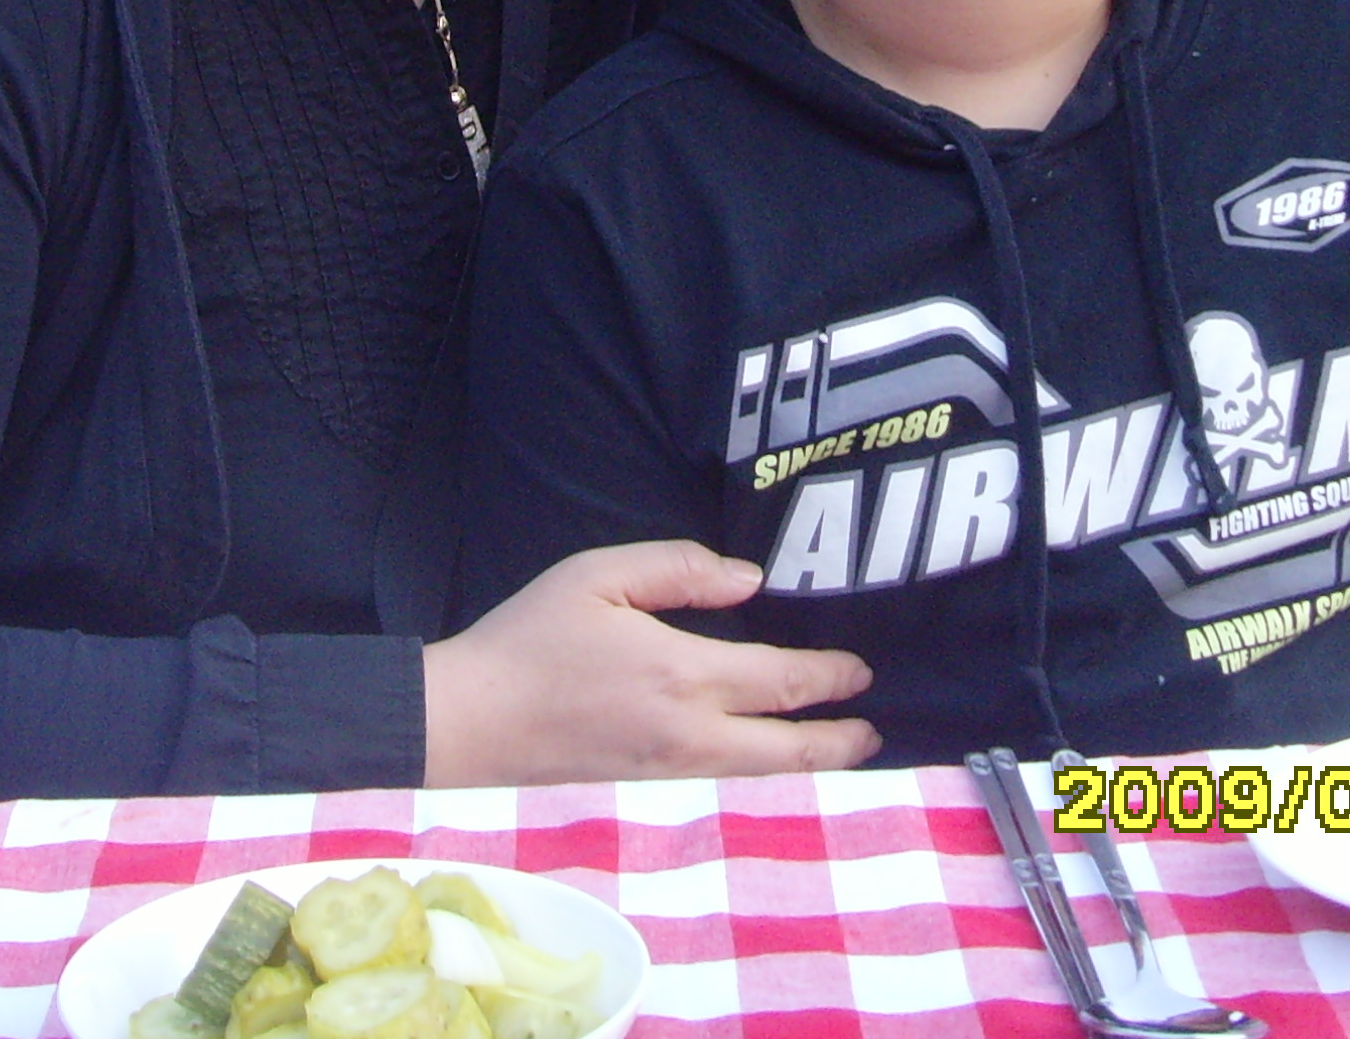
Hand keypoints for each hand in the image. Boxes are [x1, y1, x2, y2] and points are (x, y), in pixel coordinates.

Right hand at [423, 541, 879, 786]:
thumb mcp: (599, 575)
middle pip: (788, 749)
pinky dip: (764, 765)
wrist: (473, 720)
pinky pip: (726, 775)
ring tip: (843, 747)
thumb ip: (680, 569)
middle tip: (876, 729)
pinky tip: (769, 751)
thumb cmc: (531, 637)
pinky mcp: (649, 780)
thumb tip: (749, 581)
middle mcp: (690, 731)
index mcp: (682, 673)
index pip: (781, 681)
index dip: (830, 677)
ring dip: (809, 759)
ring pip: (761, 770)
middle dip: (841, 740)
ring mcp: (671, 765)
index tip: (862, 669)